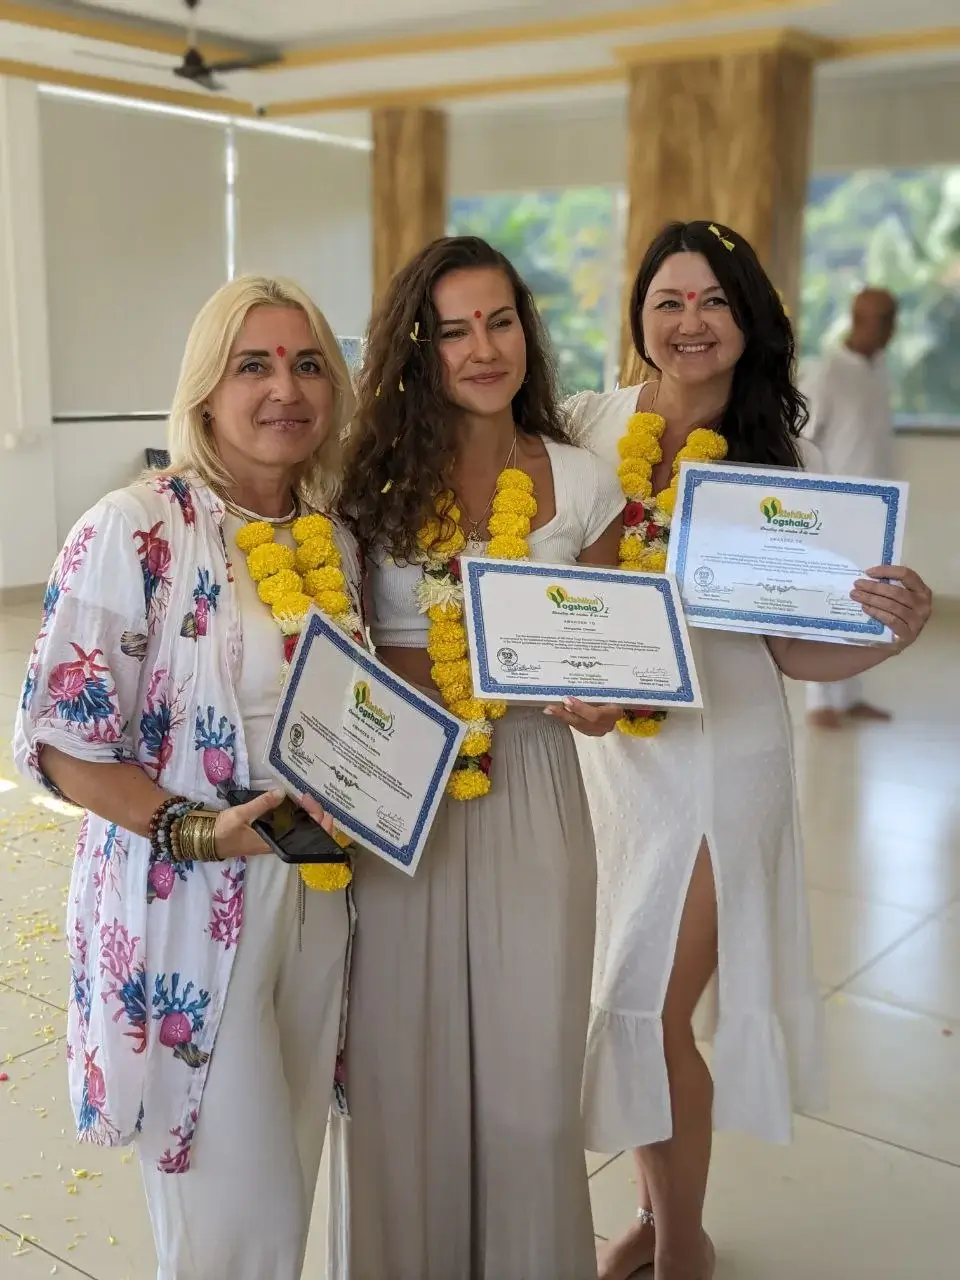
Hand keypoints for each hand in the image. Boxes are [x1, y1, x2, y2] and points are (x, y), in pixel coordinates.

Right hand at [213, 789, 332, 858]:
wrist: (208, 839)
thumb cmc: (225, 831)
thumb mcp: (242, 814)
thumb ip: (262, 804)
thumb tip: (282, 793)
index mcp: (276, 843)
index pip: (308, 836)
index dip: (317, 819)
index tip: (309, 800)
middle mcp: (280, 843)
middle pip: (308, 832)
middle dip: (314, 813)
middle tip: (305, 796)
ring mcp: (275, 838)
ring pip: (299, 828)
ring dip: (305, 814)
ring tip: (302, 797)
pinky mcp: (269, 833)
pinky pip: (289, 825)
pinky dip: (294, 814)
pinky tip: (292, 803)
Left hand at [544, 697, 623, 736]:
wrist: (621, 704)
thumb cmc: (615, 694)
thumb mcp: (609, 690)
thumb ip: (596, 689)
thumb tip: (579, 677)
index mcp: (615, 711)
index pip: (597, 715)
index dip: (580, 709)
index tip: (567, 700)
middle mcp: (608, 723)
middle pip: (585, 722)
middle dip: (566, 715)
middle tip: (551, 707)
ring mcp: (601, 729)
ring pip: (580, 726)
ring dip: (563, 717)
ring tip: (549, 709)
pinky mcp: (592, 731)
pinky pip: (578, 726)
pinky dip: (566, 719)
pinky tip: (556, 713)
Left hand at [852, 566, 932, 648]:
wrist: (894, 641)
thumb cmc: (894, 614)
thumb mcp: (896, 598)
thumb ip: (888, 586)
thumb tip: (866, 575)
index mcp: (922, 590)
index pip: (907, 575)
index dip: (887, 571)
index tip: (868, 572)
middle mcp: (923, 605)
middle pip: (896, 592)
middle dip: (874, 587)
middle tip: (857, 584)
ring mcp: (918, 621)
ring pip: (892, 605)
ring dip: (871, 599)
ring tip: (856, 595)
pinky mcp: (909, 634)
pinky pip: (890, 620)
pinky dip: (876, 612)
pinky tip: (865, 608)